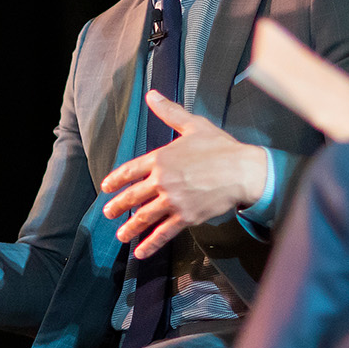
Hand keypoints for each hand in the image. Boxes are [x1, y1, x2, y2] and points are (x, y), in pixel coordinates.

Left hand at [99, 91, 269, 258]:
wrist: (242, 170)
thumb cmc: (220, 147)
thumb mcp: (193, 125)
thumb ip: (169, 112)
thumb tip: (152, 95)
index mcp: (161, 158)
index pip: (130, 170)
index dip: (116, 180)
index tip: (106, 187)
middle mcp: (162, 180)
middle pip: (132, 196)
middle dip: (118, 206)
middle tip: (108, 213)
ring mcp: (173, 200)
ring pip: (145, 216)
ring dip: (130, 228)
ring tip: (121, 235)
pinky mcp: (186, 216)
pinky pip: (164, 232)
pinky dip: (151, 243)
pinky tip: (141, 252)